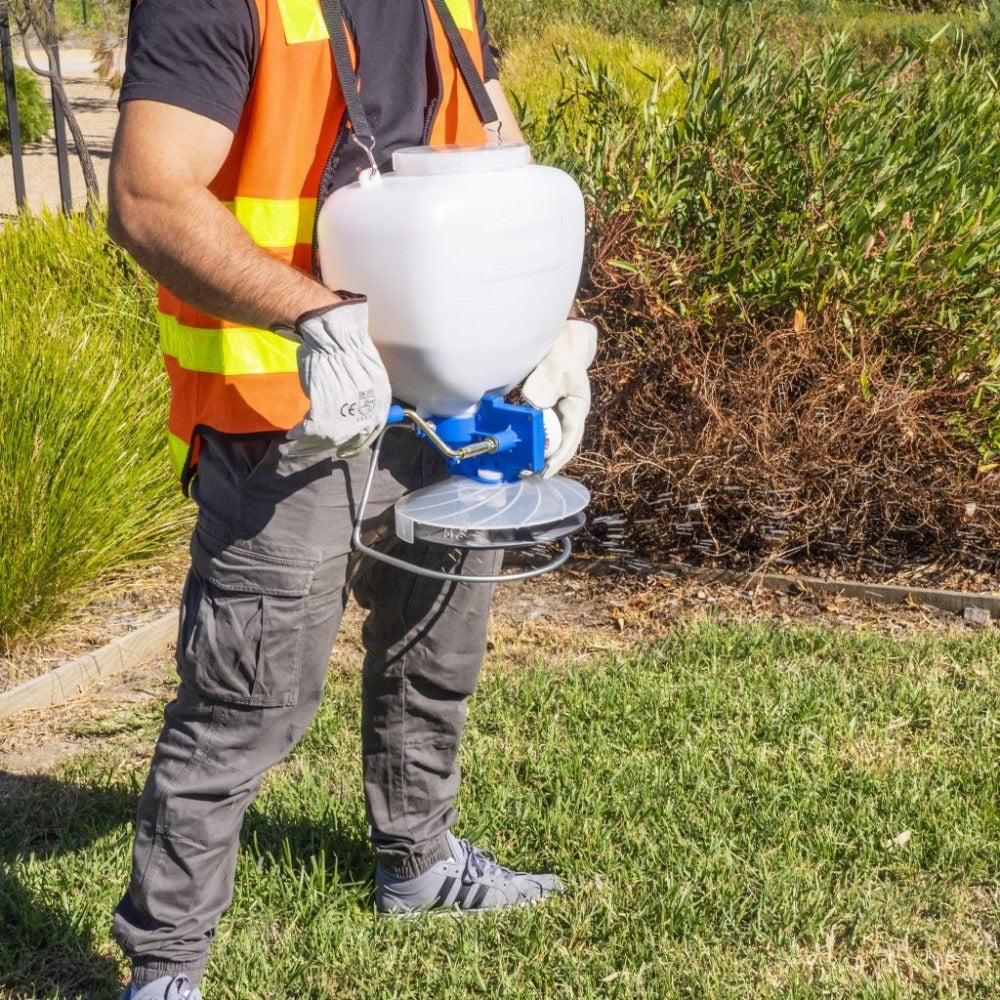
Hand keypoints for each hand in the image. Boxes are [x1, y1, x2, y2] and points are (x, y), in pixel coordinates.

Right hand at [285, 299, 391, 456]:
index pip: (369, 433)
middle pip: (348, 439)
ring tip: (297, 445)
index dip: (354, 444)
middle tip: (312, 449)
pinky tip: (293, 434)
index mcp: (381, 401)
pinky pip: (311, 430)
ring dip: (310, 445)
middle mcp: (369, 411)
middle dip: (328, 446)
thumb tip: (349, 413)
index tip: (342, 450)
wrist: (333, 333)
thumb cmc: (346, 347)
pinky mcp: (326, 412)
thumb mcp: (367, 376)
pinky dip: (300, 434)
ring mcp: (349, 413)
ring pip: (328, 438)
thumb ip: (362, 398)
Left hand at [522, 318, 597, 476]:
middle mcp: (569, 414)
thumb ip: (544, 388)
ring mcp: (558, 413)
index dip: (558, 458)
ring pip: (550, 438)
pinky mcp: (546, 409)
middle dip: (546, 461)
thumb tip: (532, 407)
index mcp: (577, 408)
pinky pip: (540, 429)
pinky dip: (531, 438)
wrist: (560, 341)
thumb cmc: (561, 354)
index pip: (570, 439)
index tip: (544, 472)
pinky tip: (519, 446)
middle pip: (560, 444)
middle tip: (528, 474)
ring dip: (538, 452)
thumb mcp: (555, 369)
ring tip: (522, 466)